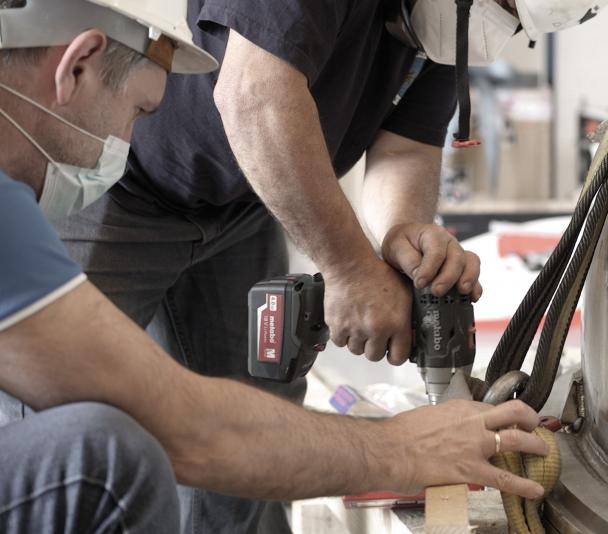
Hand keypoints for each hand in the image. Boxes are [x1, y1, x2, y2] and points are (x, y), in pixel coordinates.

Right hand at [324, 257, 411, 364]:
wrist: (350, 265)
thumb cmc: (376, 274)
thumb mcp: (404, 293)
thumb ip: (408, 317)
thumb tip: (411, 336)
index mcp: (396, 323)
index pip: (399, 357)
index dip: (395, 355)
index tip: (392, 351)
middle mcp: (376, 329)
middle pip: (375, 356)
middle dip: (375, 347)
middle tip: (374, 335)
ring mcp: (355, 329)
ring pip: (356, 350)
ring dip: (359, 341)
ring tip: (360, 326)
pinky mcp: (337, 326)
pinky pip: (339, 342)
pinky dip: (342, 335)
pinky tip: (348, 323)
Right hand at [379, 400, 548, 498]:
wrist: (387, 449)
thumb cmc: (398, 434)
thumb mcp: (425, 416)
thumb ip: (443, 421)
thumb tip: (448, 430)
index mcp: (458, 408)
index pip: (490, 407)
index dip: (503, 415)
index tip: (507, 420)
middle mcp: (471, 421)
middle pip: (513, 412)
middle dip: (530, 418)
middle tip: (534, 427)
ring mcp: (473, 445)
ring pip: (517, 439)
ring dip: (536, 445)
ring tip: (543, 452)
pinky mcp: (470, 469)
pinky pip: (505, 478)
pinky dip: (524, 485)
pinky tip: (535, 489)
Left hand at [381, 223, 481, 300]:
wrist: (406, 243)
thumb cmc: (400, 244)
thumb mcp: (396, 247)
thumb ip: (408, 260)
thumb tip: (419, 277)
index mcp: (433, 234)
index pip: (436, 250)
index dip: (429, 268)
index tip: (419, 284)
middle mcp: (450, 243)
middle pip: (456, 258)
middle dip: (448, 277)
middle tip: (437, 291)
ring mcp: (458, 254)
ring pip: (471, 263)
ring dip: (469, 278)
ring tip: (463, 292)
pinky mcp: (462, 268)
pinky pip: (474, 274)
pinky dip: (476, 286)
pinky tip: (472, 298)